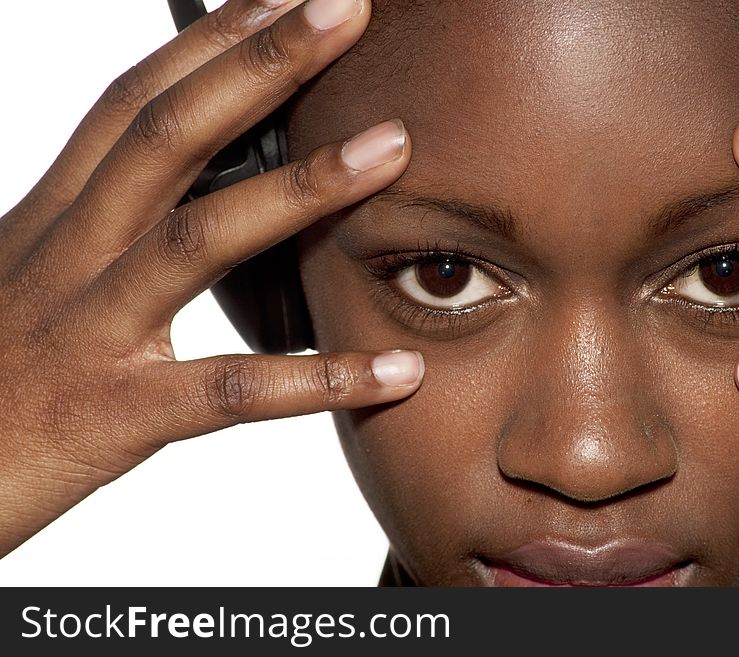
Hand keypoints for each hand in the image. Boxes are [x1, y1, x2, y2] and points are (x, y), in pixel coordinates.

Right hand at [0, 0, 422, 555]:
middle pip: (168, 136)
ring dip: (300, 188)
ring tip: (390, 147)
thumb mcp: (33, 280)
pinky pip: (232, 391)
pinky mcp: (114, 415)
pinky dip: (320, 381)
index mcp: (53, 222)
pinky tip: (398, 372)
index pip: (133, 105)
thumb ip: (98, 230)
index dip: (207, 43)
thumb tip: (172, 193)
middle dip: (259, 66)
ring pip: (199, 239)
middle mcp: (68, 258)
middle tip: (346, 10)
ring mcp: (90, 332)